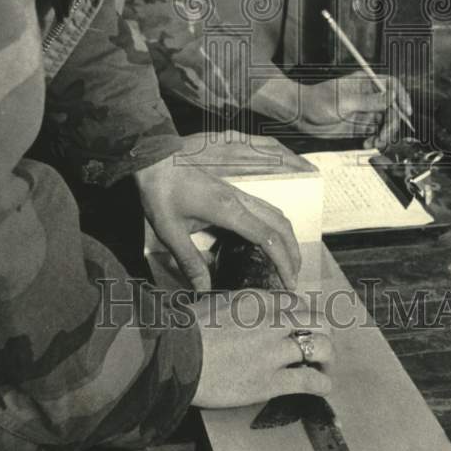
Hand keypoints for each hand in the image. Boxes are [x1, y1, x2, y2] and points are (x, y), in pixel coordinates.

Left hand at [135, 141, 300, 292]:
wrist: (156, 160)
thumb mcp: (170, 231)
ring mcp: (237, 191)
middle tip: (293, 278)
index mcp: (228, 210)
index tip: (289, 283)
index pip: (268, 238)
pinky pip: (264, 206)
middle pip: (280, 224)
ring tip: (287, 260)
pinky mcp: (232, 189)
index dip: (283, 262)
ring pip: (275, 212)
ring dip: (287, 237)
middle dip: (292, 252)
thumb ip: (189, 261)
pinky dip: (275, 225)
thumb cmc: (160, 193)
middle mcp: (239, 198)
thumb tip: (204, 289)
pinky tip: (267, 238)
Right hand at [191, 291, 333, 407]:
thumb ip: (242, 304)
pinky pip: (310, 380)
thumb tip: (253, 310)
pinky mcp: (271, 382)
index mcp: (257, 300)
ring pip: (320, 347)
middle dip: (321, 333)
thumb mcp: (218, 302)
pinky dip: (322, 384)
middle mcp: (271, 321)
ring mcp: (273, 351)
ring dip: (326, 358)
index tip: (303, 325)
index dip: (304, 315)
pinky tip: (322, 386)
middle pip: (316, 320)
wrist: (176, 357)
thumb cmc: (188, 330)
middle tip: (318, 344)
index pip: (296, 302)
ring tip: (324, 366)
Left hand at [298, 72, 411, 147]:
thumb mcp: (343, 102)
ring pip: (386, 123)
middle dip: (392, 123)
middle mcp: (368, 96)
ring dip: (385, 134)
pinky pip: (376, 133)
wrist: (299, 115)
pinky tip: (367, 144)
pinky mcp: (359, 125)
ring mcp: (365, 111)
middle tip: (383, 136)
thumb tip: (391, 97)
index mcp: (364, 83)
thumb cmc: (316, 101)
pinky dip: (376, 140)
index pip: (392, 85)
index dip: (402, 97)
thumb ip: (368, 101)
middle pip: (392, 108)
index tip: (406, 112)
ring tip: (374, 143)